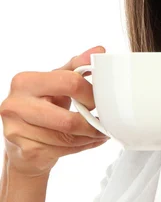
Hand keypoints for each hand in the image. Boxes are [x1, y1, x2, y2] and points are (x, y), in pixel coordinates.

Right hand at [0, 46, 109, 178]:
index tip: (97, 100)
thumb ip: (76, 66)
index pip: (69, 83)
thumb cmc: (42, 105)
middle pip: (68, 119)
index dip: (90, 94)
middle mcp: (16, 105)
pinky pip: (63, 151)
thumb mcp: (56, 81)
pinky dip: (82, 147)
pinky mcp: (26, 151)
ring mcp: (17, 130)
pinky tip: (87, 141)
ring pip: (68, 138)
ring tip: (98, 133)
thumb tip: (99, 51)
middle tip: (103, 123)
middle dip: (92, 124)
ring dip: (90, 138)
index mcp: (25, 82)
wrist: (22, 140)